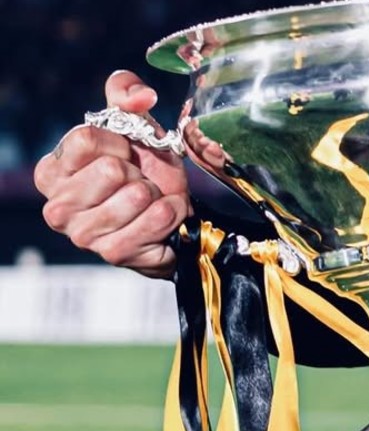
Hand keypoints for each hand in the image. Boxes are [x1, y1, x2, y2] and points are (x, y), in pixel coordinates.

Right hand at [34, 70, 190, 278]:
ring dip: (155, 194)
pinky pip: (156, 219)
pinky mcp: (113, 253)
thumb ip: (127, 93)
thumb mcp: (136, 125)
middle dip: (138, 172)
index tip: (124, 154)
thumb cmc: (145, 169)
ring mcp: (82, 234)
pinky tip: (161, 218)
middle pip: (111, 170)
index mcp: (51, 171)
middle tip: (138, 182)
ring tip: (148, 200)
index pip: (85, 140)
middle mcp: (57, 206)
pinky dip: (169, 213)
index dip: (117, 143)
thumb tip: (141, 95)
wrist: (172, 213)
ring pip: (136, 195)